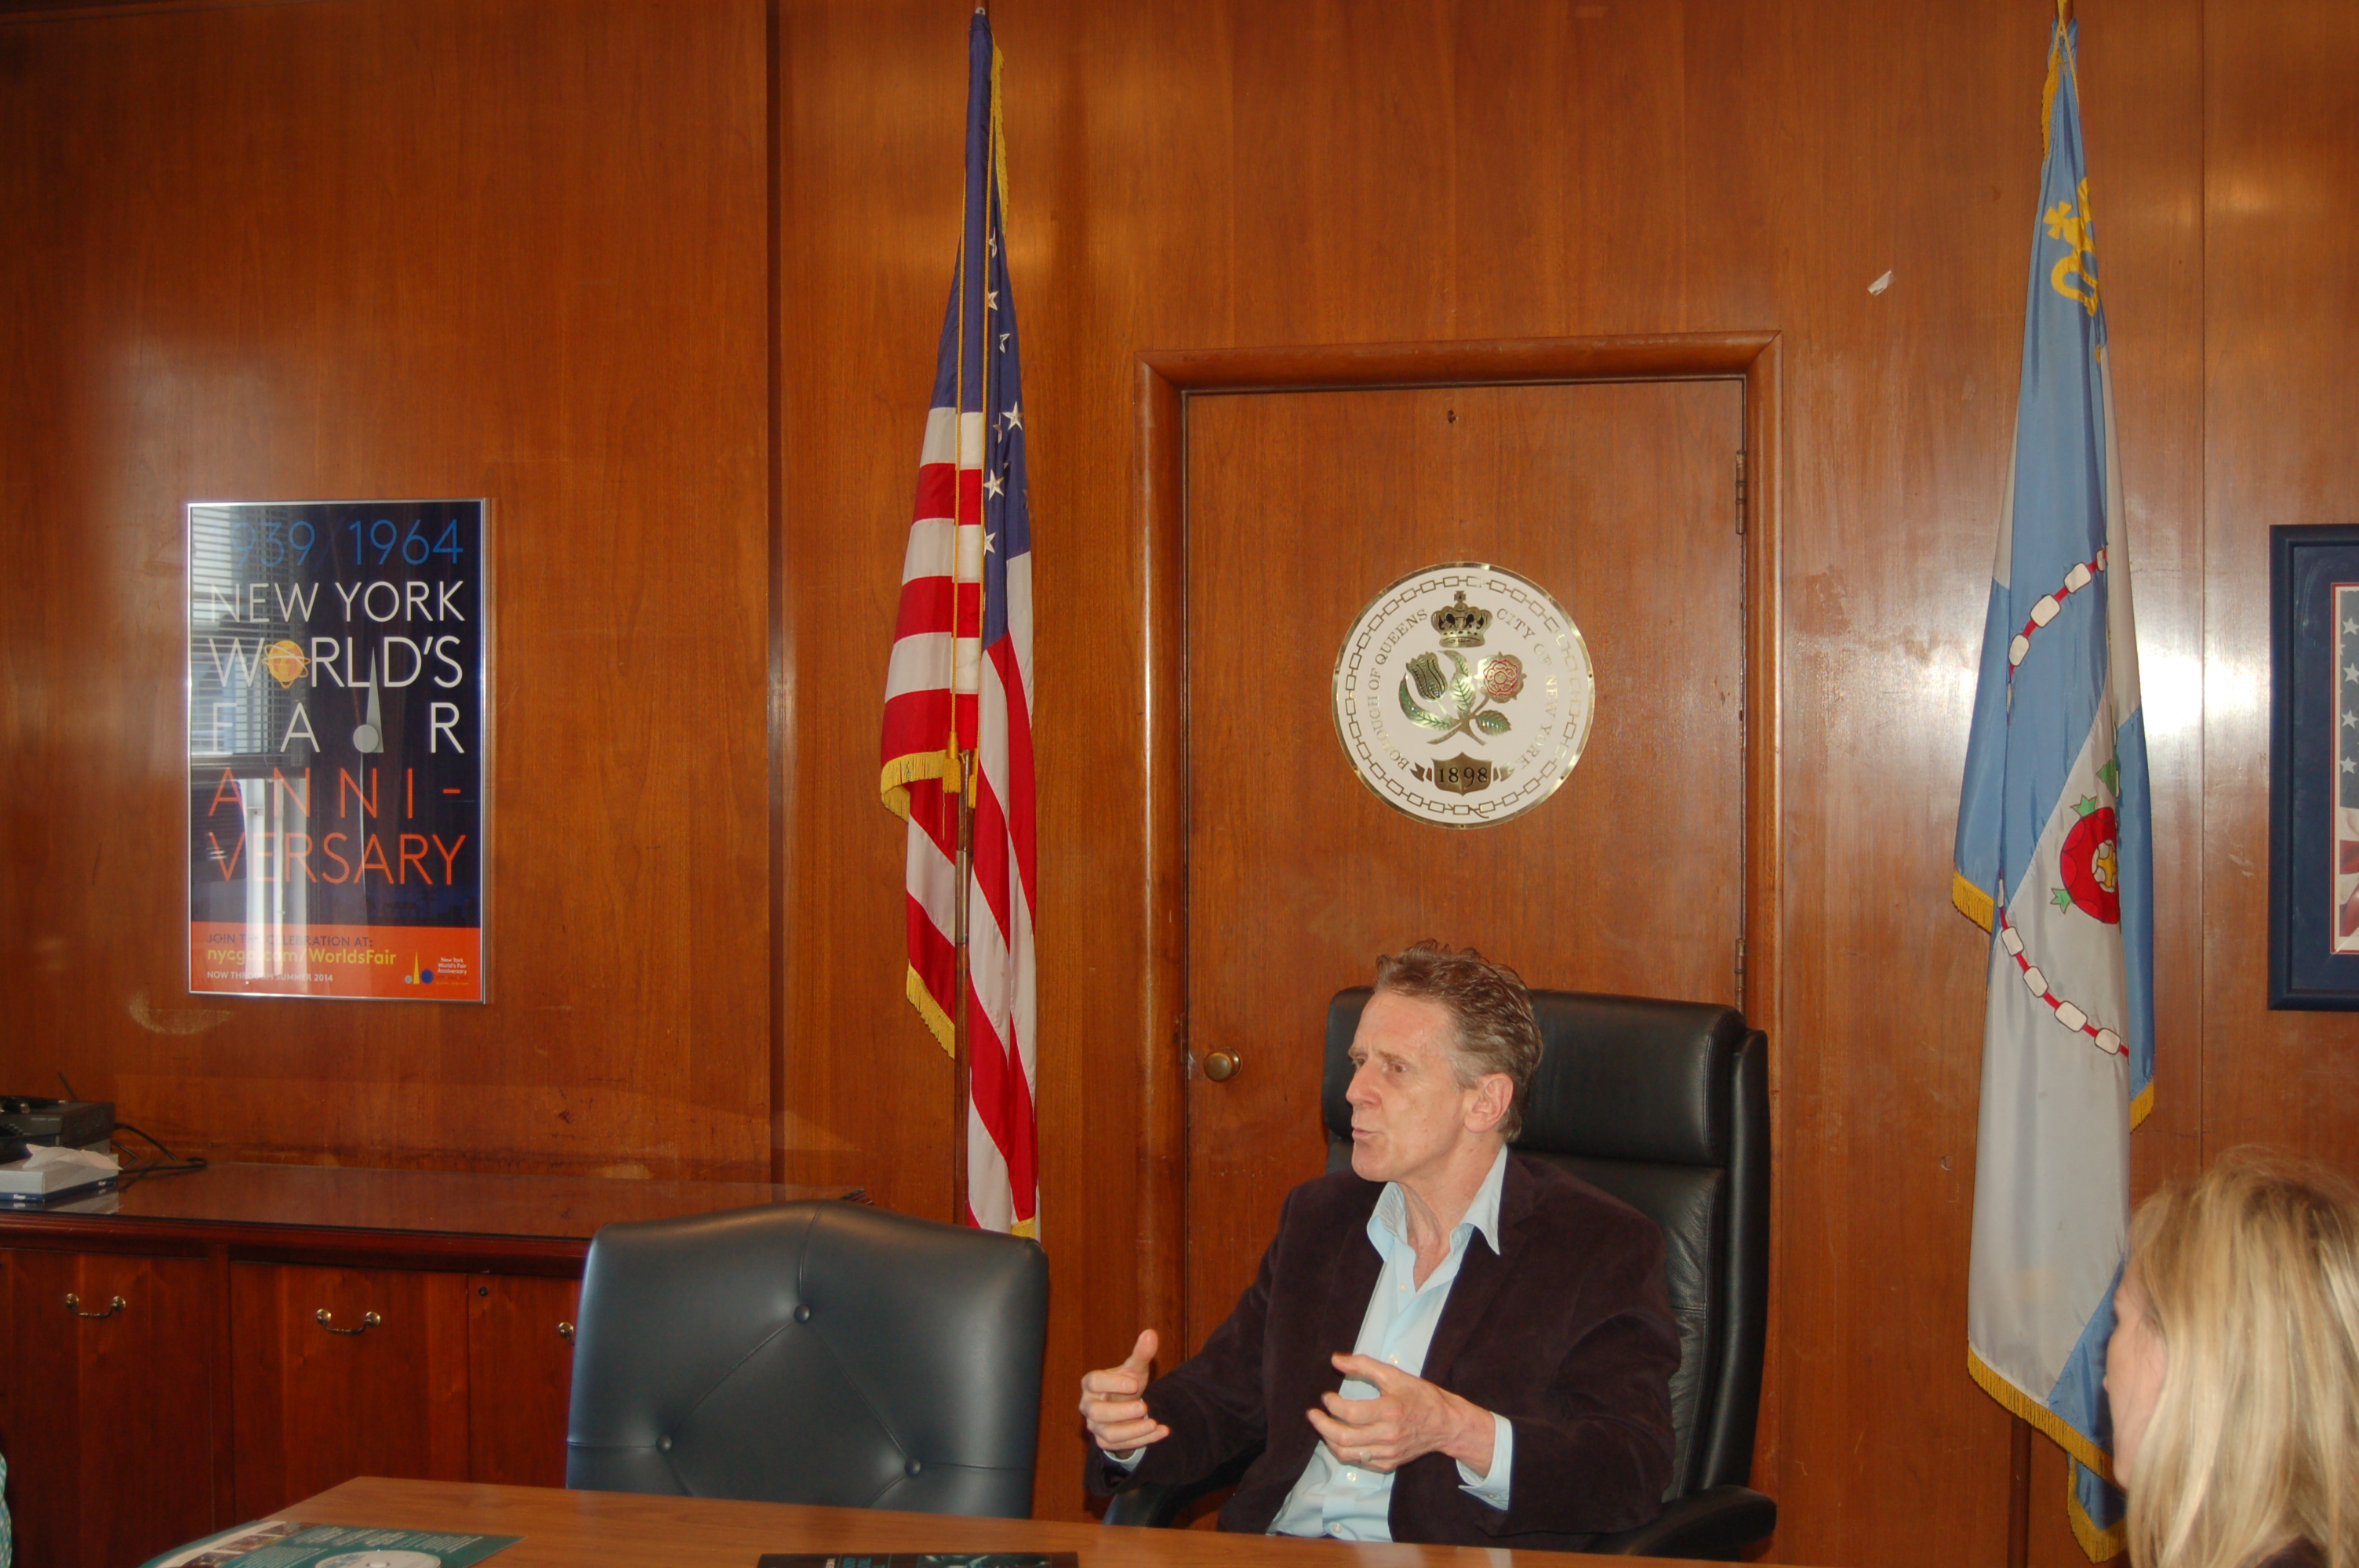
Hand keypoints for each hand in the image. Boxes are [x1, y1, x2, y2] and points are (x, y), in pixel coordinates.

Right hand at [1079, 1329, 1171, 1457]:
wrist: (1125, 1407)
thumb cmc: (1126, 1385)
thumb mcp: (1134, 1369)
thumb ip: (1141, 1354)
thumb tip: (1151, 1333)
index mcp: (1091, 1384)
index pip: (1093, 1382)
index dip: (1113, 1383)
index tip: (1135, 1383)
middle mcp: (1089, 1406)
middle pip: (1097, 1412)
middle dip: (1121, 1412)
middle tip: (1144, 1406)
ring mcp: (1095, 1426)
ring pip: (1108, 1434)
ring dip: (1133, 1430)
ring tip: (1154, 1423)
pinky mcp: (1105, 1442)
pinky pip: (1120, 1446)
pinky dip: (1142, 1440)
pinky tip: (1162, 1431)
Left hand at [1306, 1354, 1495, 1474]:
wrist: (1446, 1425)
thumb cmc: (1421, 1397)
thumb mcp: (1395, 1375)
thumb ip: (1364, 1366)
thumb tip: (1336, 1360)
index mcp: (1390, 1411)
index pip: (1351, 1413)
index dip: (1332, 1405)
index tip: (1325, 1396)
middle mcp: (1388, 1436)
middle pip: (1344, 1438)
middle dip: (1322, 1426)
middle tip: (1313, 1415)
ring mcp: (1388, 1453)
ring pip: (1348, 1454)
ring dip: (1329, 1441)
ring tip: (1323, 1427)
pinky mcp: (1389, 1464)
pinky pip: (1360, 1461)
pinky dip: (1345, 1451)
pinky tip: (1340, 1438)